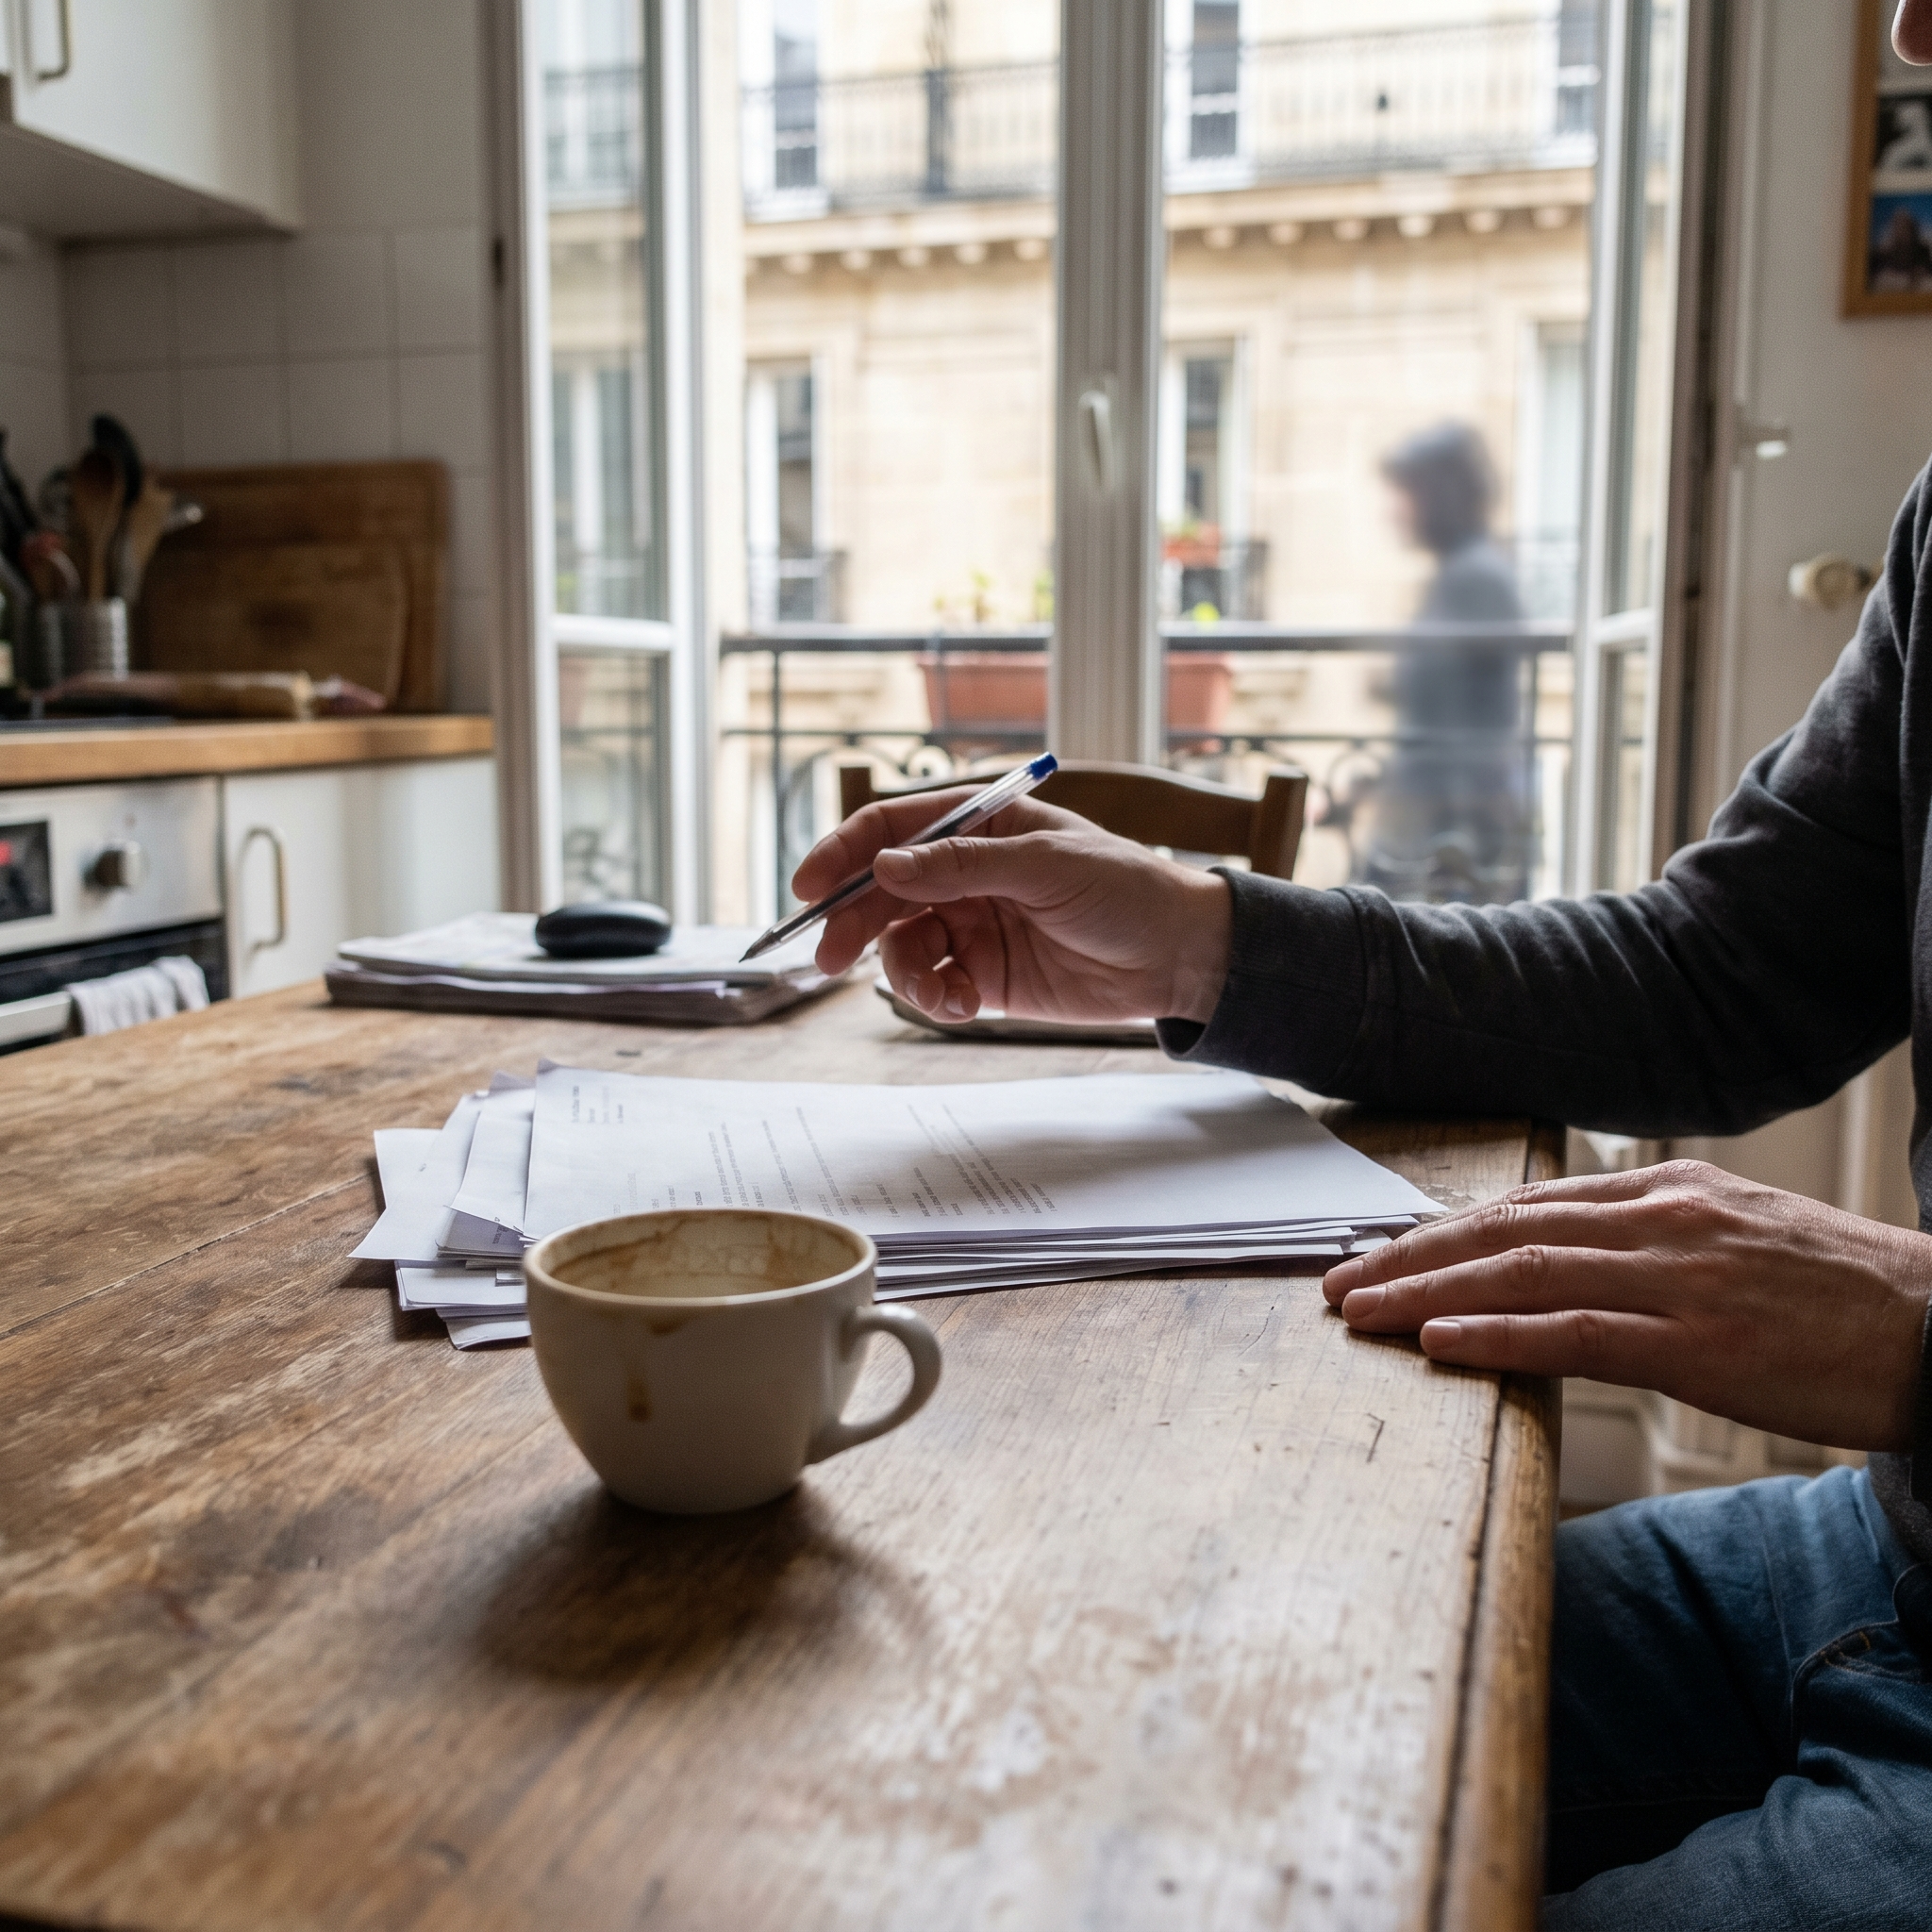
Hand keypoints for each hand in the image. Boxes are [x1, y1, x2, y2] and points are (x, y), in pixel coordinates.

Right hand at [793, 789, 1232, 1025]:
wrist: (1179, 957)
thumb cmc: (1126, 889)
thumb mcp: (1045, 865)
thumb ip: (961, 866)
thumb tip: (885, 864)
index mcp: (980, 824)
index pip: (892, 827)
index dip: (843, 853)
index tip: (808, 888)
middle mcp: (965, 871)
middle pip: (881, 891)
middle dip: (852, 924)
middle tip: (828, 958)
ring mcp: (972, 922)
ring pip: (901, 945)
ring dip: (902, 972)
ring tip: (937, 994)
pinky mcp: (984, 973)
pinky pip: (932, 983)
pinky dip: (932, 998)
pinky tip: (960, 1005)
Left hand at [1322, 1160, 1931, 1451]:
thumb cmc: (1838, 1295)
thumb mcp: (1736, 1235)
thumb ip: (1648, 1236)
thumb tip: (1561, 1255)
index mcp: (1664, 1192)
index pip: (1526, 1205)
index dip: (1444, 1231)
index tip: (1384, 1253)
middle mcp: (1659, 1220)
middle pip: (1503, 1230)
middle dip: (1409, 1256)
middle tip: (1339, 1282)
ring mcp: (1676, 1277)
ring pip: (1519, 1274)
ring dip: (1425, 1294)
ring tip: (1359, 1313)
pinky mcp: (1696, 1343)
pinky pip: (1571, 1334)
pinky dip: (1494, 1335)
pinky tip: (1436, 1342)